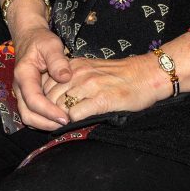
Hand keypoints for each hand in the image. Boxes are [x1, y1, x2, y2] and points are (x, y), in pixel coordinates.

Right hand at [5, 0, 72, 129]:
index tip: (65, 117)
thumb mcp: (51, 44)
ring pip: (29, 117)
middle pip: (28, 115)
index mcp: (24, 75)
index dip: (48, 111)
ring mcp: (22, 93)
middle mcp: (20, 87)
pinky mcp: (28, 96)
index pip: (33, 100)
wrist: (30, 37)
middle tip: (66, 124)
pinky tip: (59, 116)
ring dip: (45, 124)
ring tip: (64, 123)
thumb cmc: (40, 40)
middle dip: (46, 124)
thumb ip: (57, 60)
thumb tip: (65, 78)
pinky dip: (44, 119)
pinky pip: (33, 113)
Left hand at [43, 53, 165, 122]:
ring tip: (63, 125)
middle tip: (52, 122)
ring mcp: (89, 86)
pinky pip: (76, 114)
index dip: (43, 99)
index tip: (47, 110)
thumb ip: (74, 78)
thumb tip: (56, 96)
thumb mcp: (91, 69)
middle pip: (49, 96)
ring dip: (58, 118)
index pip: (46, 83)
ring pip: (59, 106)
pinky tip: (77, 124)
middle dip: (48, 111)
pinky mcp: (101, 100)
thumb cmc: (119, 75)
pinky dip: (73, 121)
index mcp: (75, 66)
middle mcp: (79, 73)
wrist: (145, 75)